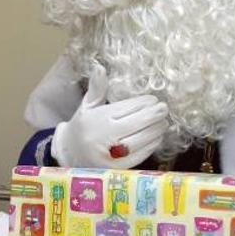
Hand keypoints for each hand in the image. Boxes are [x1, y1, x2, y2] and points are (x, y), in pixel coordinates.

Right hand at [52, 63, 168, 167]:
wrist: (70, 153)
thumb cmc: (82, 125)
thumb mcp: (87, 105)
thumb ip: (97, 88)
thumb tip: (99, 67)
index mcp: (98, 119)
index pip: (126, 108)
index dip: (143, 103)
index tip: (154, 100)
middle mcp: (104, 136)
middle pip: (136, 124)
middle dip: (153, 115)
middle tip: (164, 109)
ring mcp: (110, 154)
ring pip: (140, 141)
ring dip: (155, 131)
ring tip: (163, 123)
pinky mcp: (115, 168)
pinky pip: (138, 156)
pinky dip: (150, 147)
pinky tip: (156, 138)